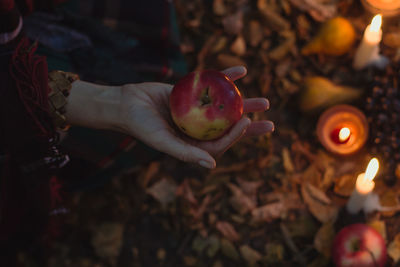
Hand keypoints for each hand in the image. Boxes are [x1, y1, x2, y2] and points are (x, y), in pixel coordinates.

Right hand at [119, 66, 273, 168]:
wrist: (126, 103)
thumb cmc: (141, 126)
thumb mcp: (163, 141)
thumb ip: (186, 153)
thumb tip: (213, 165)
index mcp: (194, 144)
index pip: (219, 142)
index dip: (235, 135)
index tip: (248, 122)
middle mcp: (198, 129)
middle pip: (228, 128)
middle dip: (249, 126)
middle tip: (270, 123)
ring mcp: (197, 110)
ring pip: (224, 107)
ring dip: (244, 103)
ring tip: (265, 101)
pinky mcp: (193, 93)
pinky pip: (212, 85)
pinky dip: (226, 77)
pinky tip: (242, 70)